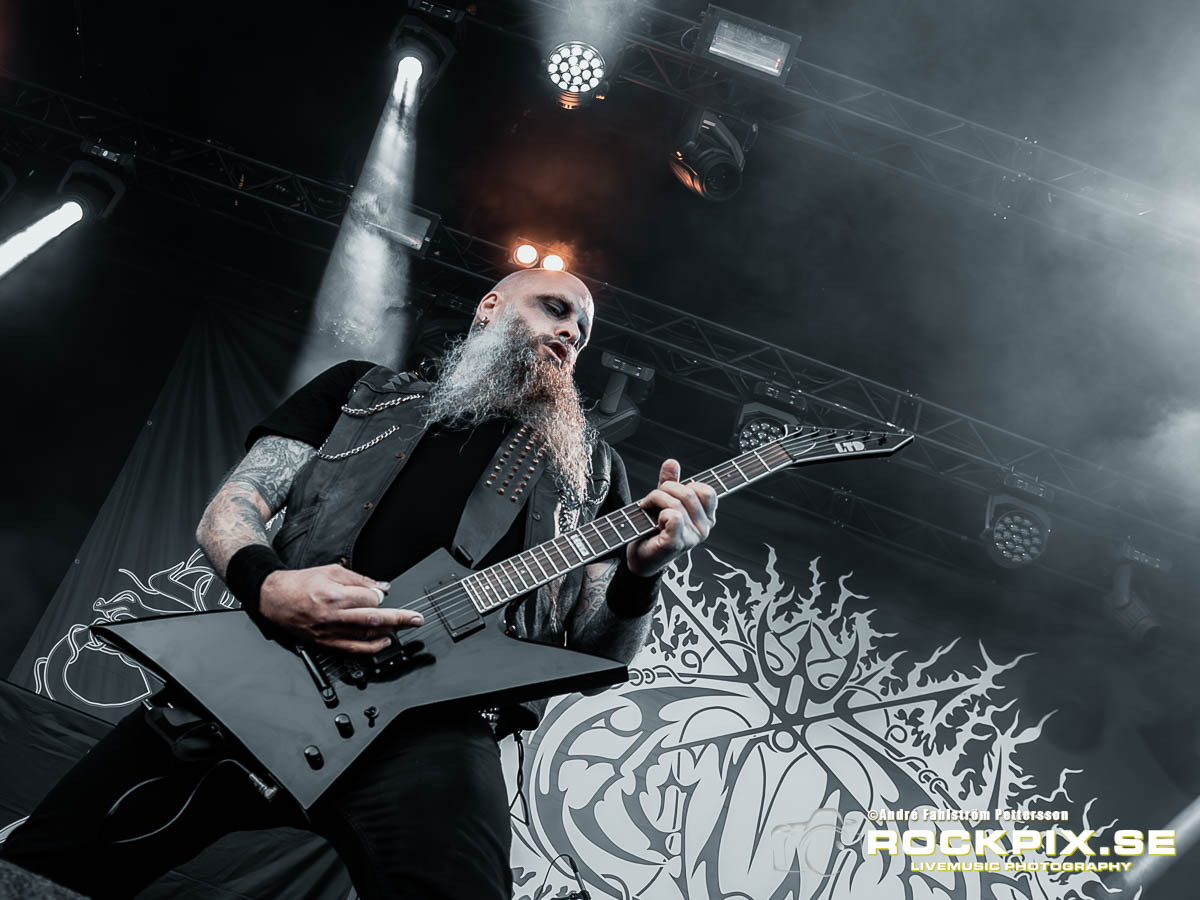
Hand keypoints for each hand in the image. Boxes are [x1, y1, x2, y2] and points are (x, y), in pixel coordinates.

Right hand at [259, 564, 422, 653]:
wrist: (274, 597)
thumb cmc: (300, 583)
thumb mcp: (331, 571)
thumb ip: (359, 579)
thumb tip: (382, 587)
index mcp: (334, 594)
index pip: (370, 598)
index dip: (381, 596)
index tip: (384, 594)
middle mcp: (333, 615)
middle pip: (374, 618)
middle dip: (400, 619)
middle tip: (417, 619)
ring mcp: (329, 631)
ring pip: (366, 634)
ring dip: (389, 631)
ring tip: (404, 627)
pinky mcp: (325, 642)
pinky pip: (353, 648)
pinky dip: (371, 647)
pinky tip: (384, 642)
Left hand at [626, 459, 717, 577]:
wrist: (640, 558)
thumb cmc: (653, 531)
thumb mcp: (663, 502)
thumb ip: (670, 482)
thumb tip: (672, 463)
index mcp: (706, 518)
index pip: (708, 491)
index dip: (687, 485)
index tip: (672, 492)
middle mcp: (704, 528)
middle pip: (689, 492)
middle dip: (665, 489)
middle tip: (651, 499)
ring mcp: (692, 538)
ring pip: (677, 502)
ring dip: (655, 499)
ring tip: (647, 508)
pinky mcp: (677, 543)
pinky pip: (673, 516)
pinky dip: (659, 513)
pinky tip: (653, 522)